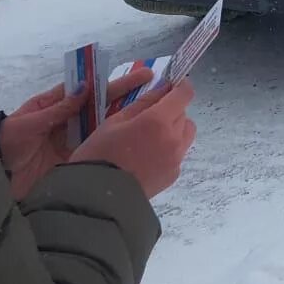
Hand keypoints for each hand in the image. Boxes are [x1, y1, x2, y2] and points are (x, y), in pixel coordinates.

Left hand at [1, 68, 153, 200]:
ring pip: (111, 127)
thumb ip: (57, 108)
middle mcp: (76, 120)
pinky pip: (103, 149)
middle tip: (164, 92)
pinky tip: (142, 143)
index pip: (96, 90)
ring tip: (161, 117)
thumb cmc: (11, 142)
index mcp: (61, 104)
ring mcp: (80, 139)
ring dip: (132, 121)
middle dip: (135, 98)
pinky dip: (121, 145)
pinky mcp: (81, 159)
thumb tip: (85, 88)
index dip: (120, 83)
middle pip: (109, 106)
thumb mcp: (29, 122)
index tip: (146, 75)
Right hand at [71, 80, 196, 199]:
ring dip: (174, 128)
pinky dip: (169, 148)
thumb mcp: (113, 122)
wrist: (97, 198)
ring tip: (150, 137)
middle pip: (184, 114)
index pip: (184, 94)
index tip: (173, 84)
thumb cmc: (98, 155)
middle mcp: (173, 138)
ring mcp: (176, 158)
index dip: (180, 86)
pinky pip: (179, 152)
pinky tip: (147, 156)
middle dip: (171, 109)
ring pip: (186, 133)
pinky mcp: (174, 174)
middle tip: (149, 116)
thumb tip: (162, 88)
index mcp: (158, 121)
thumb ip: (142, 103)